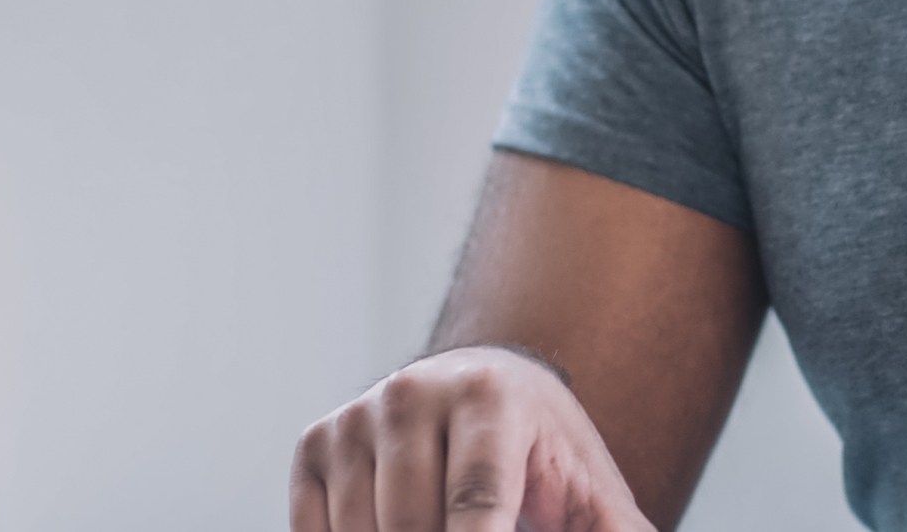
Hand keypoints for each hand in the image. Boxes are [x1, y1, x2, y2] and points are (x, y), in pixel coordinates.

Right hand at [291, 346, 658, 531]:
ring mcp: (357, 417)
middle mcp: (413, 393)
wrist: (485, 389)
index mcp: (488, 397)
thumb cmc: (543, 455)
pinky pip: (314, 531)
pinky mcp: (315, 442)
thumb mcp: (592, 493)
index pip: (477, 505)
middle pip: (413, 526)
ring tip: (445, 524)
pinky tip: (390, 529)